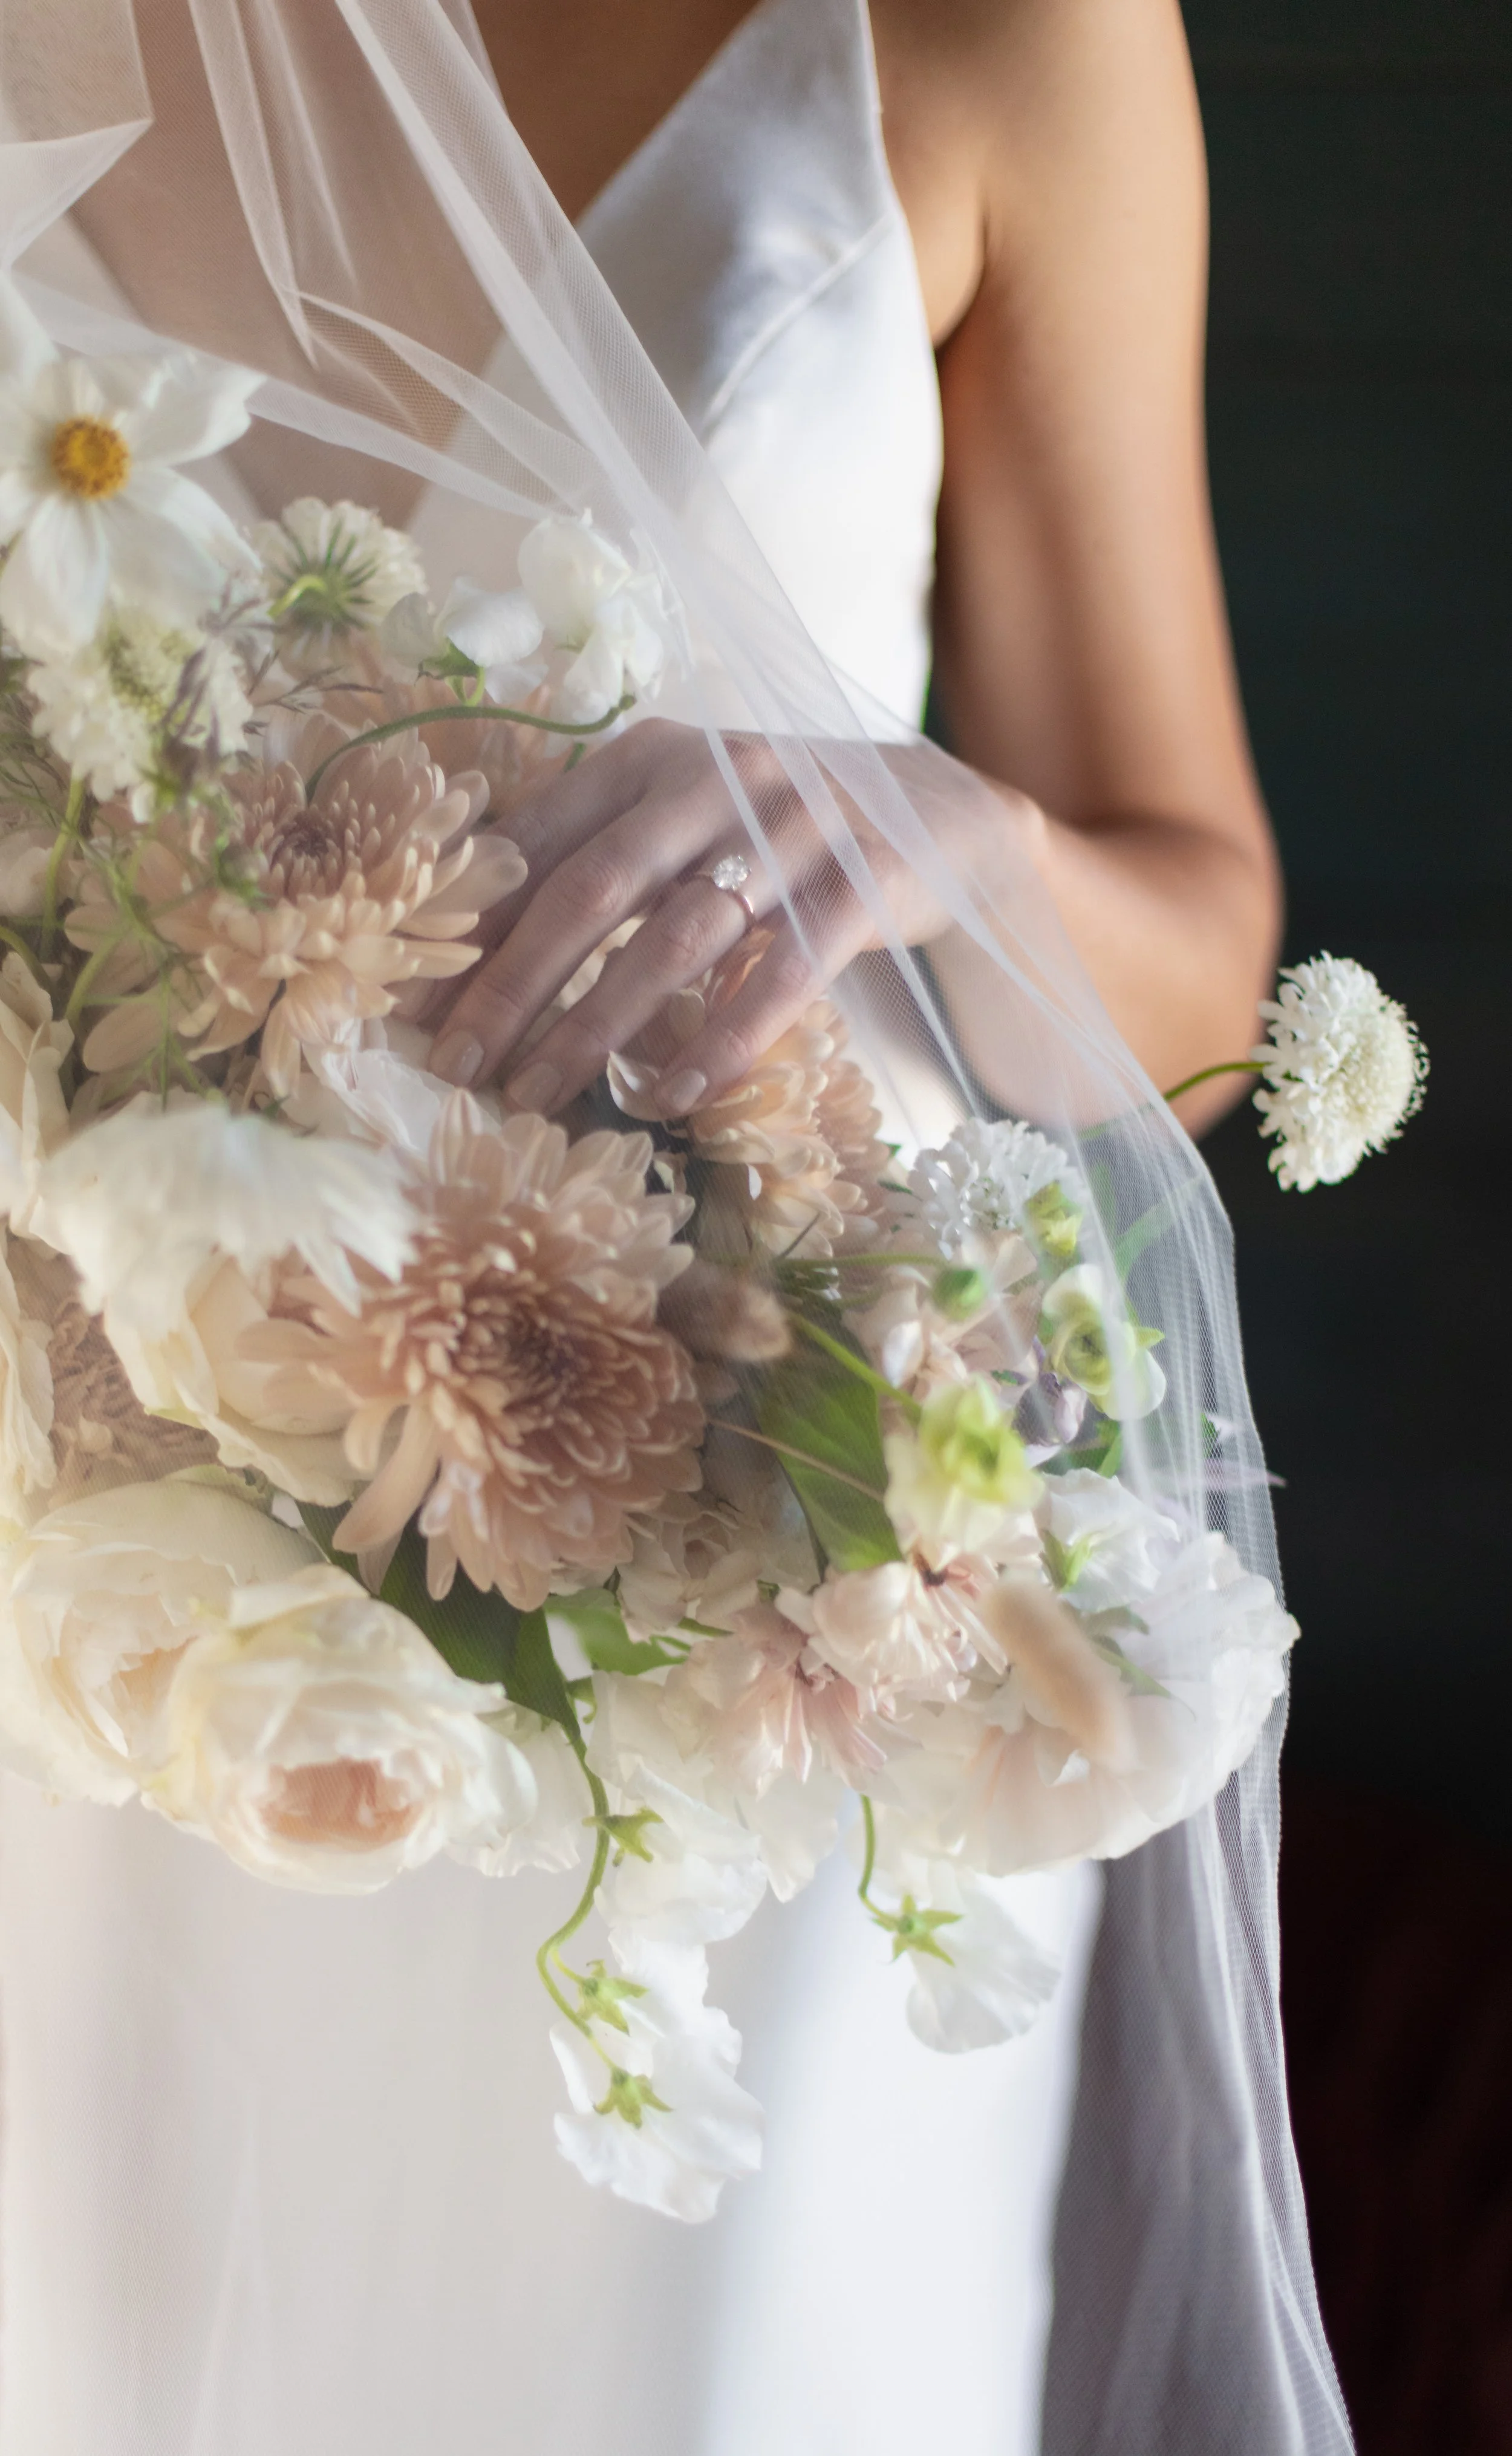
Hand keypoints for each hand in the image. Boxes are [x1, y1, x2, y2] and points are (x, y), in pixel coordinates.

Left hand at [427, 718, 1028, 1115]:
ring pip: (675, 939)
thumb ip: (591, 860)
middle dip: (512, 986)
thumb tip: (465, 948)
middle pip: (591, 891)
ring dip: (597, 1026)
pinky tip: (674, 1095)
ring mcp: (794, 829)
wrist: (937, 817)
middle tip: (457, 1067)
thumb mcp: (680, 820)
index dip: (469, 925)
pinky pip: (782, 972)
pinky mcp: (862, 883)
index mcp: (651, 756)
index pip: (538, 842)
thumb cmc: (774, 834)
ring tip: (539, 1096)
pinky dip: (725, 1037)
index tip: (409, 1002)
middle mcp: (716, 779)